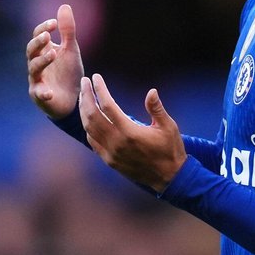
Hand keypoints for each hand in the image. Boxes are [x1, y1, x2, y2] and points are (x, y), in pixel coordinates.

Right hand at [26, 4, 84, 118]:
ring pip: (34, 68)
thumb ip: (67, 31)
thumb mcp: (70, 50)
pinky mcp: (40, 96)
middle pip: (31, 50)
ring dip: (42, 61)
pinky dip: (43, 92)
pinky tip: (49, 92)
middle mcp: (36, 64)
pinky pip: (39, 93)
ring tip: (53, 54)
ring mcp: (37, 80)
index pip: (38, 36)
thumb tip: (64, 6)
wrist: (73, 99)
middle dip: (38, 43)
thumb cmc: (68, 73)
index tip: (54, 23)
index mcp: (43, 51)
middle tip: (48, 36)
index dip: (43, 28)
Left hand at [80, 74, 186, 192]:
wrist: (169, 177)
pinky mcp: (109, 161)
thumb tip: (151, 91)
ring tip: (83, 97)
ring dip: (83, 111)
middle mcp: (117, 143)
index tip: (95, 77)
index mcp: (130, 132)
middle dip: (86, 96)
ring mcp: (111, 153)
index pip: (107, 105)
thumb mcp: (168, 126)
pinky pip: (92, 142)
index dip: (100, 89)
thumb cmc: (170, 149)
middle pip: (92, 115)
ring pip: (89, 128)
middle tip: (84, 82)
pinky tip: (88, 118)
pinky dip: (88, 127)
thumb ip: (156, 108)